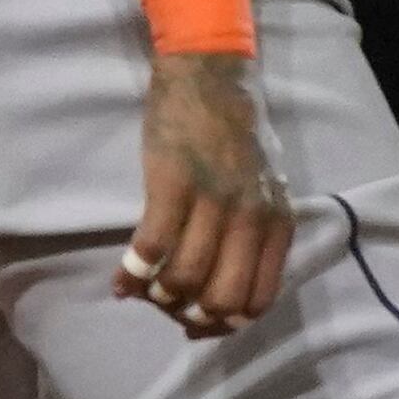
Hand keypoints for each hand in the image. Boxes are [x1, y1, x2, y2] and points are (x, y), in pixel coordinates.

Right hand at [120, 53, 292, 339]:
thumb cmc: (236, 130)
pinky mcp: (172, 184)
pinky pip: (152, 246)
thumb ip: (257, 230)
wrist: (210, 74)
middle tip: (168, 308)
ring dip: (159, 296)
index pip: (259, 299)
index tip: (197, 323)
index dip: (225, 324)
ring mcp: (212, 201)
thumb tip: (229, 281)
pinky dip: (133, 272)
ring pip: (185, 279)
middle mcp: (251, 218)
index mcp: (277, 222)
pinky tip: (121, 279)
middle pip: (222, 299)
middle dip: (191, 316)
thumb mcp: (267, 185)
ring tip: (143, 290)